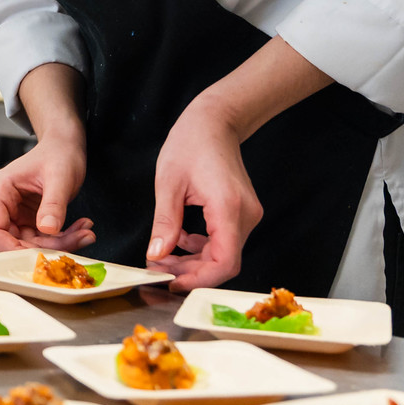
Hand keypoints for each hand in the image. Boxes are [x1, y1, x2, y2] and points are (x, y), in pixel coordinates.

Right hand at [0, 129, 94, 252]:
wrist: (64, 148)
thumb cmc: (57, 154)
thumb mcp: (59, 177)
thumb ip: (53, 203)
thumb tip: (48, 229)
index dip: (11, 249)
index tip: (39, 256)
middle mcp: (1, 205)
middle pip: (15, 242)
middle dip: (47, 246)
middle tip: (79, 239)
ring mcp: (14, 215)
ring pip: (31, 244)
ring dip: (60, 243)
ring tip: (86, 232)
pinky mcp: (27, 221)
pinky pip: (42, 239)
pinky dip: (62, 238)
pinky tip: (81, 229)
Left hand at [146, 93, 263, 289]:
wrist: (215, 121)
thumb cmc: (190, 143)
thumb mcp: (168, 183)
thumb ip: (165, 223)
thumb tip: (156, 256)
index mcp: (229, 208)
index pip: (224, 262)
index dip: (198, 279)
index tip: (170, 283)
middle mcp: (245, 215)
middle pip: (224, 262)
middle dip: (190, 272)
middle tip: (158, 272)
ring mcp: (247, 215)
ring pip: (223, 254)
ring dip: (194, 261)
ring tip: (163, 258)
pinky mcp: (241, 213)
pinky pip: (224, 241)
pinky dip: (201, 248)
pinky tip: (179, 241)